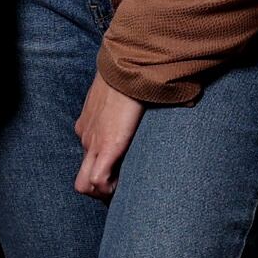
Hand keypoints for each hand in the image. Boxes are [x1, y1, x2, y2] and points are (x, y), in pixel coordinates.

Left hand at [73, 73, 145, 200]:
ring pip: (85, 184)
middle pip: (82, 178)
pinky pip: (97, 180)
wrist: (128, 65)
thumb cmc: (131, 74)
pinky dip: (108, 188)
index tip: (120, 172)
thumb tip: (175, 99)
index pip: (88, 157)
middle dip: (101, 190)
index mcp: (88, 125)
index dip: (102, 170)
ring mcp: (92, 143)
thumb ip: (134, 102)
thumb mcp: (124, 92)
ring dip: (104, 192)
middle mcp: (86, 136)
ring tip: (123, 189)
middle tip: (122, 188)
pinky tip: (124, 185)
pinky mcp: (105, 146)